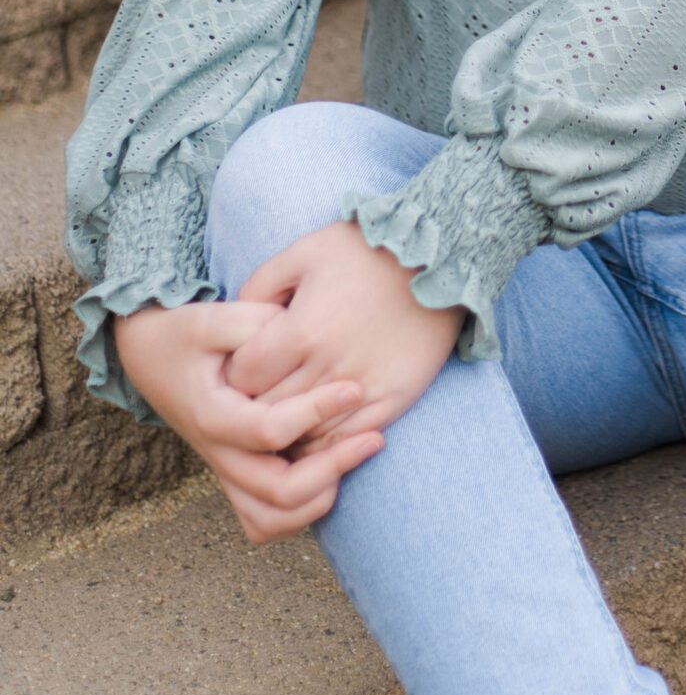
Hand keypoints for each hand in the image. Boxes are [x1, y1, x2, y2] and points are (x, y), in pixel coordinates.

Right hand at [112, 298, 381, 545]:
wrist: (149, 354)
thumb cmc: (187, 332)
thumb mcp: (215, 316)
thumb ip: (258, 325)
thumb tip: (304, 337)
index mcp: (213, 415)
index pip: (269, 431)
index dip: (317, 411)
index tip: (354, 389)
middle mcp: (217, 454)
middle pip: (278, 492)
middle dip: (334, 467)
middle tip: (375, 437)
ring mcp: (224, 471)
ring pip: (271, 520)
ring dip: (318, 499)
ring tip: (354, 458)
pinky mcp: (234, 476)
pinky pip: (264, 522)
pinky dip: (298, 512)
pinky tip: (329, 475)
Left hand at [226, 219, 462, 450]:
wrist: (440, 259)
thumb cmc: (366, 250)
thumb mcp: (305, 251)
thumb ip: (260, 285)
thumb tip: (237, 318)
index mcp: (300, 331)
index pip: (243, 376)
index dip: (235, 372)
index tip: (241, 363)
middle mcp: (327, 367)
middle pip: (267, 410)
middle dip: (252, 404)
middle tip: (252, 394)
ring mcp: (361, 389)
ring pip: (301, 435)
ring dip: (285, 428)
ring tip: (280, 412)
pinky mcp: (390, 401)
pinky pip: (342, 442)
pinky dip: (320, 443)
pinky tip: (314, 425)